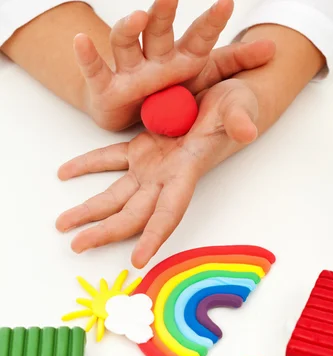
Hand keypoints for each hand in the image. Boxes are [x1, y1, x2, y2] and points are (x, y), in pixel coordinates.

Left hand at [56, 78, 261, 265]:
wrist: (229, 95)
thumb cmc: (240, 103)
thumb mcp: (241, 106)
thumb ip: (240, 120)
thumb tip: (247, 130)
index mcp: (187, 171)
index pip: (169, 212)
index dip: (154, 236)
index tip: (137, 260)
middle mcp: (166, 176)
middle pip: (133, 214)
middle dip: (106, 232)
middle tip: (77, 246)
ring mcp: (152, 164)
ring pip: (116, 194)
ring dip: (89, 210)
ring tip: (63, 224)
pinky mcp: (143, 147)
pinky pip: (109, 159)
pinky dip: (87, 165)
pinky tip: (65, 173)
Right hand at [75, 0, 273, 130]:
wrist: (131, 108)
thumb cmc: (169, 89)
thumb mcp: (205, 78)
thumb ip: (236, 63)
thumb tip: (273, 47)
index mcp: (182, 57)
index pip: (199, 37)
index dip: (212, 22)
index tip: (227, 2)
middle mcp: (155, 57)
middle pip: (159, 30)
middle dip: (164, 12)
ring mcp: (130, 69)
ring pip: (127, 41)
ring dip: (129, 26)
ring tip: (138, 15)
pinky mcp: (107, 86)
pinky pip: (96, 69)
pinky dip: (88, 56)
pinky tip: (82, 42)